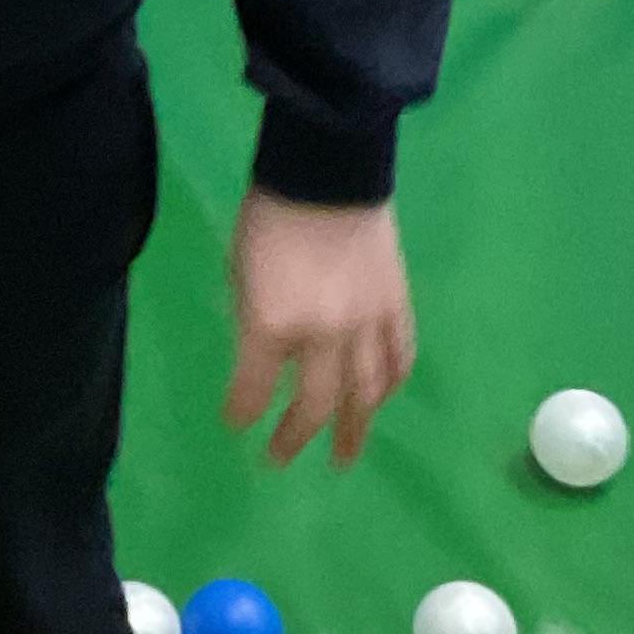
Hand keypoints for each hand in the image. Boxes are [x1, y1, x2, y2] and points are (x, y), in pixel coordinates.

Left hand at [223, 192, 414, 467]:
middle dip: (295, 437)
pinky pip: (398, 360)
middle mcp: (323, 336)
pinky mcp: (397, 307)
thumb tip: (262, 354)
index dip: (241, 413)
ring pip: (365, 394)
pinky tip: (379, 401)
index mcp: (272, 324)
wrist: (328, 174)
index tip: (235, 424)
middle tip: (280, 459)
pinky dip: (388, 387)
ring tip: (344, 457)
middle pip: (315, 404)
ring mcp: (366, 324)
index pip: (252, 390)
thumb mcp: (239, 271)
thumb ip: (251, 320)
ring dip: (354, 430)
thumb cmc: (268, 217)